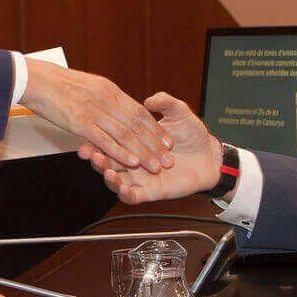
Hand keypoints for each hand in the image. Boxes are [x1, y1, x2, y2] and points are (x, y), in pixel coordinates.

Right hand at [21, 61, 173, 173]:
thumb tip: (114, 104)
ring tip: (156, 165)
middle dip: (155, 144)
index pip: (139, 111)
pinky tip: (131, 162)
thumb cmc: (56, 83)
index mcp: (109, 90)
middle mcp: (106, 100)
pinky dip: (120, 152)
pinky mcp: (80, 122)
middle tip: (169, 158)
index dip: (155, 127)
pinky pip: (105, 139)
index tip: (167, 140)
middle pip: (138, 124)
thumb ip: (102, 96)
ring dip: (143, 151)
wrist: (35, 78)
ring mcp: (94, 111)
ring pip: (125, 134)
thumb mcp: (87, 84)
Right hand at [79, 93, 221, 204]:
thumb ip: (165, 103)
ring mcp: (140, 177)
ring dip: (108, 177)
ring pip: (116, 181)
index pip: (110, 139)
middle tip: (91, 155)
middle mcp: (132, 160)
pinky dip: (125, 194)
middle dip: (97, 159)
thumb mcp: (179, 113)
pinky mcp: (150, 192)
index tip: (88, 136)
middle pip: (107, 162)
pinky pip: (132, 197)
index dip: (96, 140)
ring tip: (107, 171)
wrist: (208, 155)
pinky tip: (122, 188)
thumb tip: (150, 99)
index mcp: (133, 141)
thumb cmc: (192, 133)